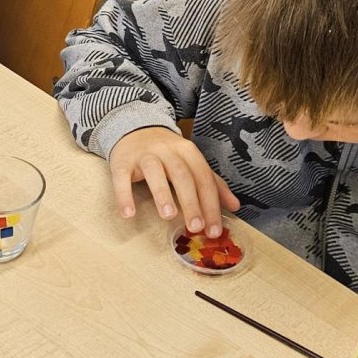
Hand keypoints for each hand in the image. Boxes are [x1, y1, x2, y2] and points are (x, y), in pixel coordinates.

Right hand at [108, 126, 239, 237]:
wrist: (134, 128)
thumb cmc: (166, 153)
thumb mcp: (191, 163)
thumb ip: (212, 184)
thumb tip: (235, 206)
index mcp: (188, 152)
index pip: (204, 178)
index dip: (211, 204)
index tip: (214, 229)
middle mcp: (168, 150)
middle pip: (182, 175)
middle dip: (191, 202)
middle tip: (195, 227)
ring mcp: (144, 155)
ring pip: (155, 172)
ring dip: (162, 194)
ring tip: (168, 216)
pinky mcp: (122, 161)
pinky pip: (122, 178)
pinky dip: (124, 195)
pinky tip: (129, 213)